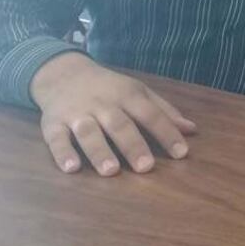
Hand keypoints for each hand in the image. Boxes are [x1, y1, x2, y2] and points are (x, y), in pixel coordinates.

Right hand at [29, 52, 196, 176]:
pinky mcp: (52, 123)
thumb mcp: (139, 92)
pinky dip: (62, 152)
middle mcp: (103, 103)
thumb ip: (164, 111)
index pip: (151, 114)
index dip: (167, 133)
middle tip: (146, 167)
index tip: (182, 153)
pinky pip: (56, 138)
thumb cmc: (110, 88)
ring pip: (88, 132)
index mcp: (128, 95)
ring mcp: (77, 113)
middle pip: (120, 125)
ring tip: (111, 171)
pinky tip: (71, 168)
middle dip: (133, 146)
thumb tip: (192, 130)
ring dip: (99, 151)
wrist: (65, 74)